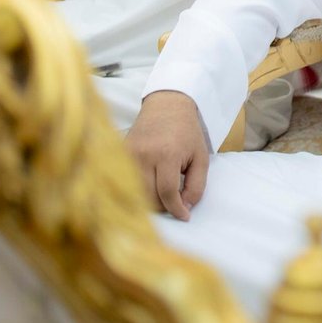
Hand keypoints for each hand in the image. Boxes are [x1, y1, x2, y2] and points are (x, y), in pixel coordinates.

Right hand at [125, 90, 211, 218]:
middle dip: (164, 206)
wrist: (166, 105)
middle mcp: (144, 155)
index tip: (184, 216)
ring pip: (134, 193)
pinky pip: (126, 181)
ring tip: (163, 192)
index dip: (176, 209)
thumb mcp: (201, 157)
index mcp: (167, 154)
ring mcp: (129, 154)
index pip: (167, 193)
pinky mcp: (120, 154)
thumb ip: (196, 186)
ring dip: (150, 200)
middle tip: (175, 201)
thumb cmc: (187, 132)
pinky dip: (137, 190)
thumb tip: (184, 209)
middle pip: (148, 196)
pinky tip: (149, 186)